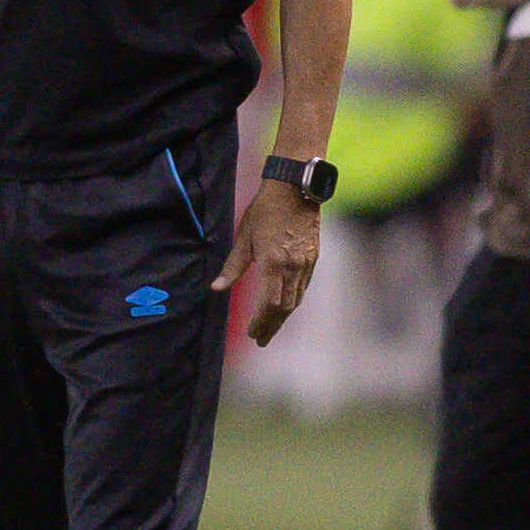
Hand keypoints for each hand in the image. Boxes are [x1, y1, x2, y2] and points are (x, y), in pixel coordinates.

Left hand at [212, 179, 321, 344]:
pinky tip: (285, 307)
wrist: (295, 189)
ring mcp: (306, 262)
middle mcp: (293, 266)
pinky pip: (303, 286)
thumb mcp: (243, 237)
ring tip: (271, 328)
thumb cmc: (265, 209)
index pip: (268, 303)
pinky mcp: (313, 257)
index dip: (261, 321)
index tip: (251, 333)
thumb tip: (216, 288)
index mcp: (273, 261)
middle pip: (284, 307)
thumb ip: (232, 266)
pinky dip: (293, 301)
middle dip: (272, 326)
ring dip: (283, 317)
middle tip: (261, 340)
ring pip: (296, 299)